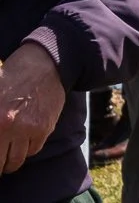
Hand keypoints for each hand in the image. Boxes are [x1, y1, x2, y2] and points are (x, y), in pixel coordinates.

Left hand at [0, 41, 64, 175]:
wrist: (43, 64)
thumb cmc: (12, 77)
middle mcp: (9, 127)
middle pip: (1, 162)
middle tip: (0, 162)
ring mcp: (28, 129)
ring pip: (18, 160)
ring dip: (12, 161)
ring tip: (9, 156)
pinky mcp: (45, 127)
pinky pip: (34, 149)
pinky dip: (28, 150)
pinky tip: (24, 142)